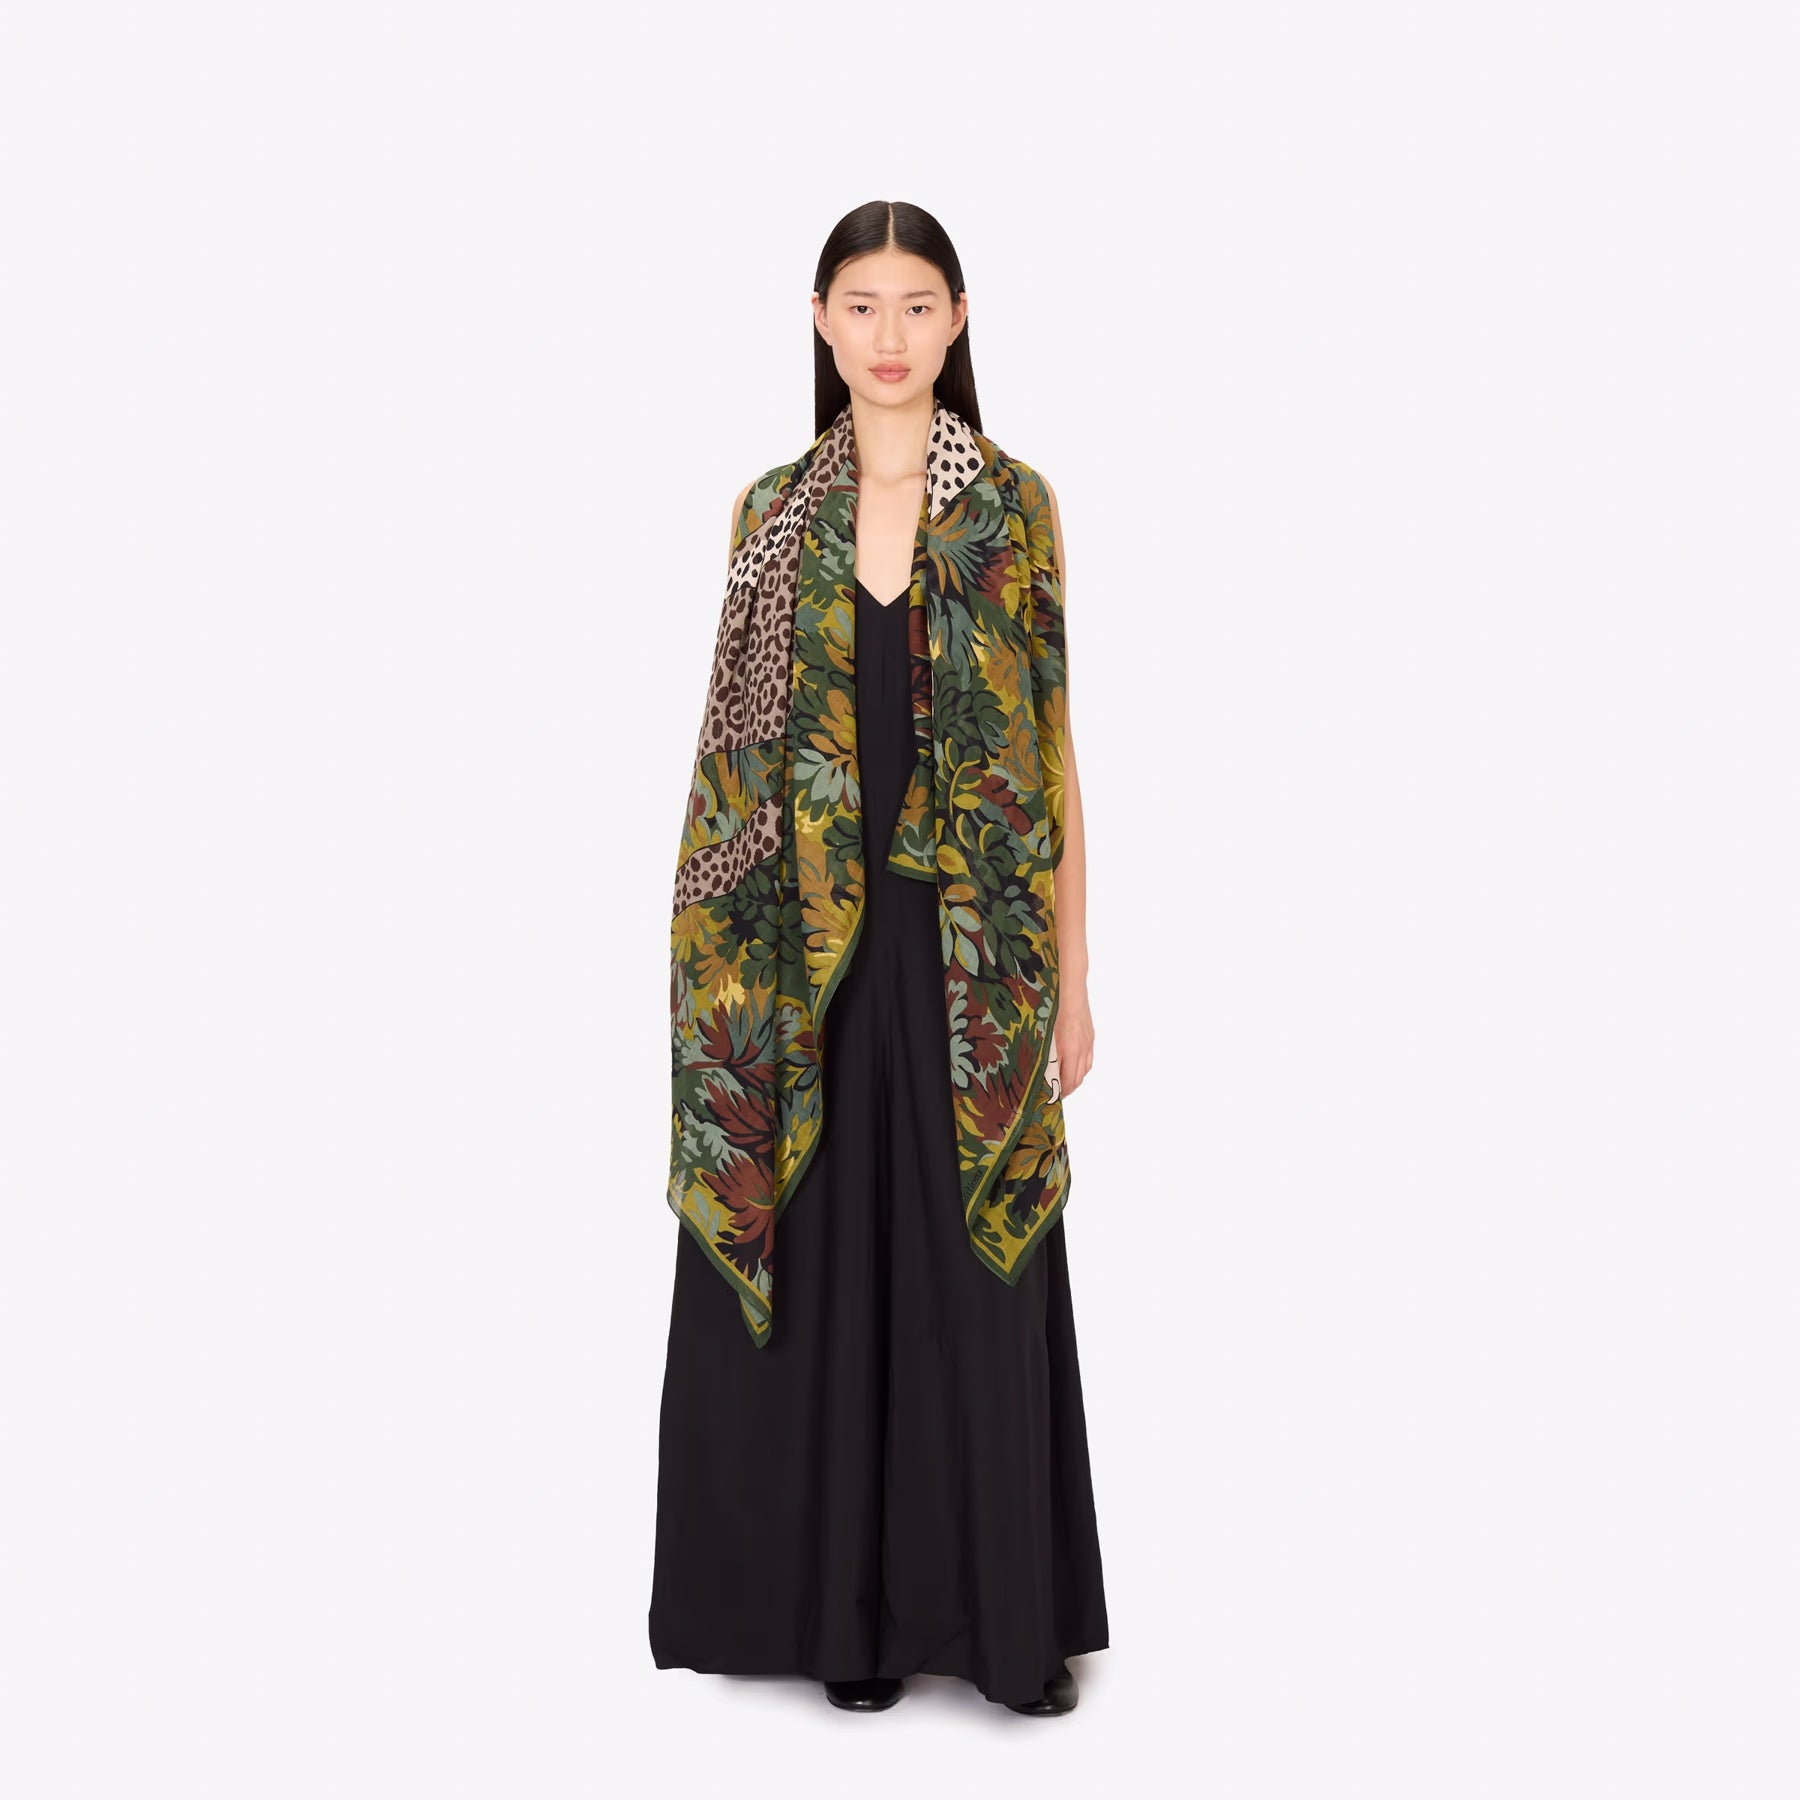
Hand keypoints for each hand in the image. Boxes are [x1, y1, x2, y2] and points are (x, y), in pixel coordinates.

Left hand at [1054, 978, 1094, 1098]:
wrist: (1069, 985)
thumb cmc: (1052, 1006)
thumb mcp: (1043, 1031)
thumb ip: (1043, 1052)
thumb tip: (1037, 1069)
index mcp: (1069, 1048)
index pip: (1068, 1081)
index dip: (1061, 1093)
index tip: (1052, 1098)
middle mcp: (1081, 1047)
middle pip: (1078, 1078)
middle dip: (1067, 1089)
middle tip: (1056, 1093)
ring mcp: (1088, 1041)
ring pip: (1085, 1069)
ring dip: (1075, 1078)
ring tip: (1064, 1081)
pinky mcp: (1090, 1035)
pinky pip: (1088, 1058)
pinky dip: (1082, 1066)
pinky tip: (1073, 1065)